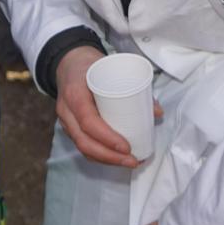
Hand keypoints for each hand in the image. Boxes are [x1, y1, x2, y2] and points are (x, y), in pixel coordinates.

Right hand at [55, 46, 145, 166]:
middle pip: (84, 142)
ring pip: (83, 148)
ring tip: (129, 162)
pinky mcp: (71, 127)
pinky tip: (116, 159)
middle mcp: (67, 111)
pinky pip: (83, 146)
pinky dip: (100, 156)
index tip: (126, 146)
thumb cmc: (89, 65)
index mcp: (75, 94)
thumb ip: (132, 88)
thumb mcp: (109, 69)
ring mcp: (66, 121)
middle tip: (133, 160)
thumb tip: (156, 112)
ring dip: (107, 160)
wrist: (68, 63)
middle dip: (110, 157)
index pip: (88, 121)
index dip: (107, 138)